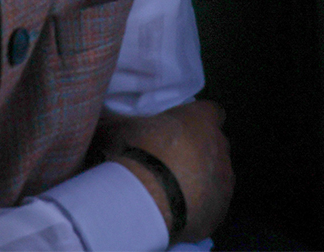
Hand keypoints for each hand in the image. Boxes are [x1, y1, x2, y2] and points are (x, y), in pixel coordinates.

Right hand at [93, 100, 233, 242]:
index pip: (210, 112)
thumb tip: (99, 112)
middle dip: (196, 152)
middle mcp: (220, 144)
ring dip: (199, 180)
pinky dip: (199, 207)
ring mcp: (224, 177)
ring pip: (216, 175)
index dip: (195, 122)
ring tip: (169, 191)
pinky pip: (212, 204)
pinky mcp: (221, 207)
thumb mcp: (116, 128)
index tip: (176, 132)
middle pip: (213, 144)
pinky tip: (177, 211)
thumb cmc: (135, 153)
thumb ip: (113, 118)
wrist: (145, 199)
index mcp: (202, 118)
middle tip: (167, 164)